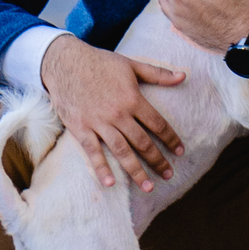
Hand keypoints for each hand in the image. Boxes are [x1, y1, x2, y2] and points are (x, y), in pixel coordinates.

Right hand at [41, 32, 185, 193]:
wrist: (65, 62)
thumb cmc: (100, 62)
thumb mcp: (131, 64)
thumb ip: (158, 73)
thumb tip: (183, 76)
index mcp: (133, 98)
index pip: (157, 124)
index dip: (171, 139)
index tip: (180, 152)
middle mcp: (118, 114)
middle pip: (142, 142)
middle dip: (158, 160)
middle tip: (169, 175)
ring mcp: (99, 123)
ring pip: (122, 152)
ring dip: (136, 171)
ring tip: (149, 187)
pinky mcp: (80, 129)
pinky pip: (93, 152)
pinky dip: (101, 168)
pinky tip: (110, 183)